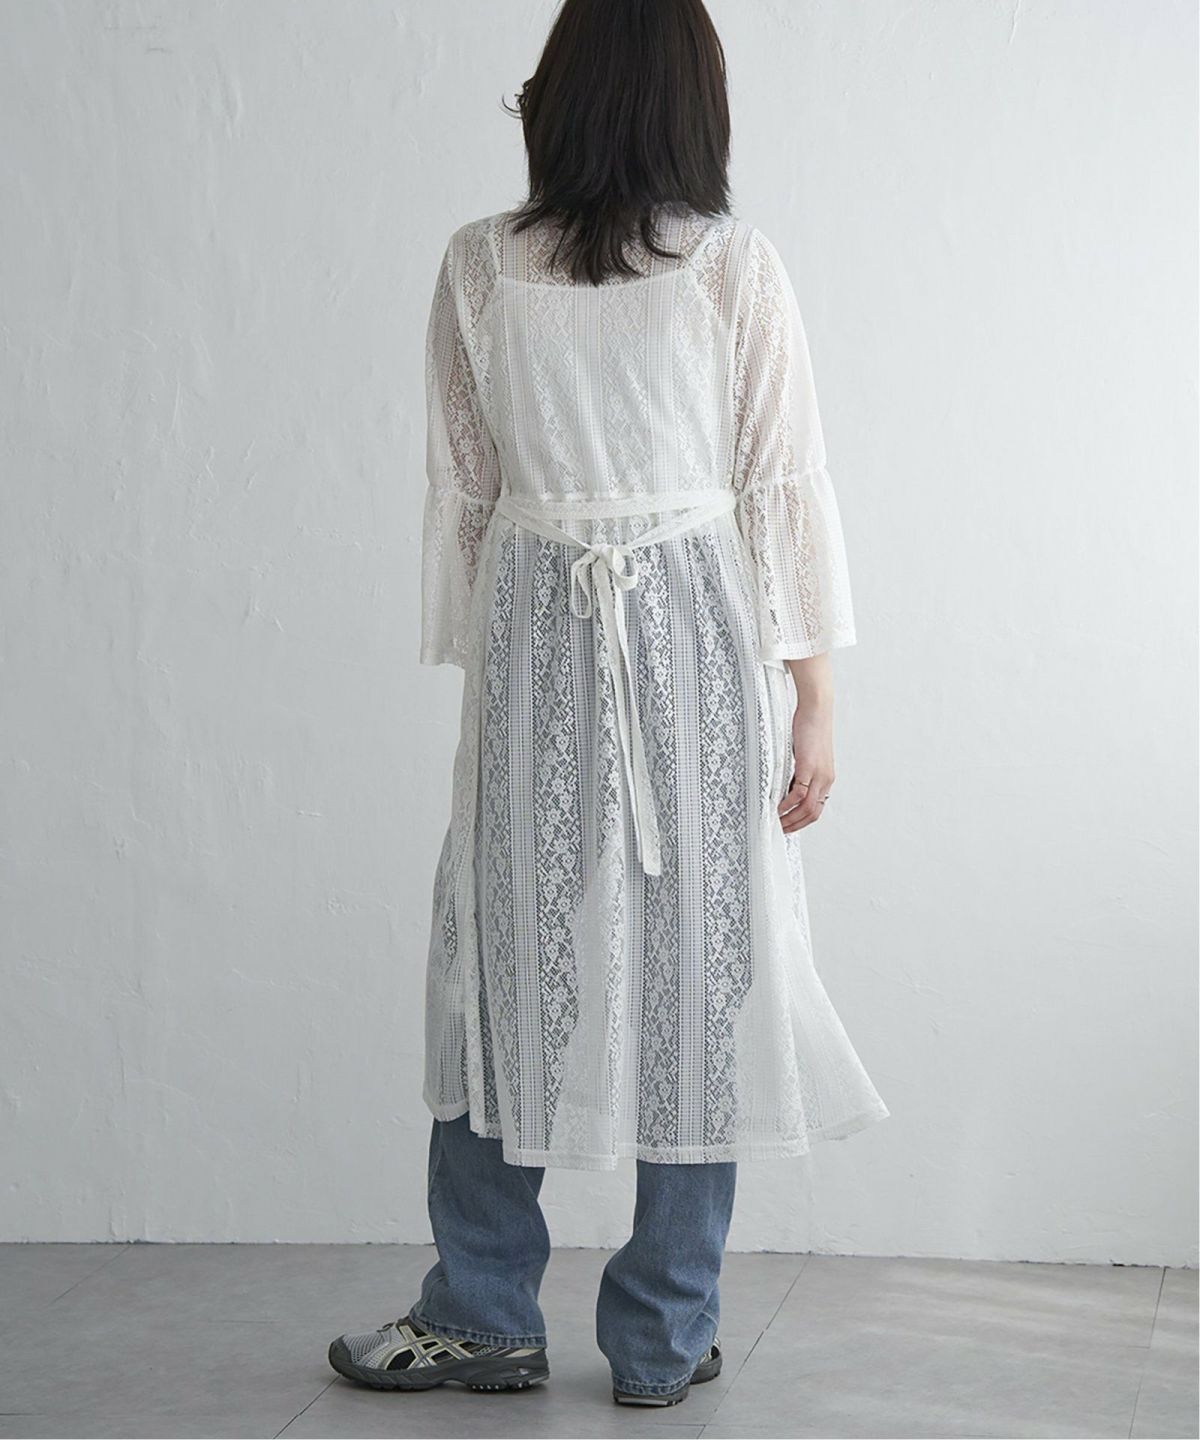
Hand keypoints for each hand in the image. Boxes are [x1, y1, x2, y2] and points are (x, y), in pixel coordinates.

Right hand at [778, 655, 834, 833]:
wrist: (817, 710)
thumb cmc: (810, 729)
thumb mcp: (806, 756)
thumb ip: (799, 772)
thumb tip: (787, 784)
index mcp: (826, 778)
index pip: (817, 809)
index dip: (803, 822)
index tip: (789, 826)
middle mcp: (826, 780)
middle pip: (813, 814)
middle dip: (796, 826)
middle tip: (781, 831)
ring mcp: (818, 775)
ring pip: (807, 808)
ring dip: (791, 819)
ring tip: (777, 823)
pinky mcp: (808, 767)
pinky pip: (799, 794)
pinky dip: (788, 804)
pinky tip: (777, 807)